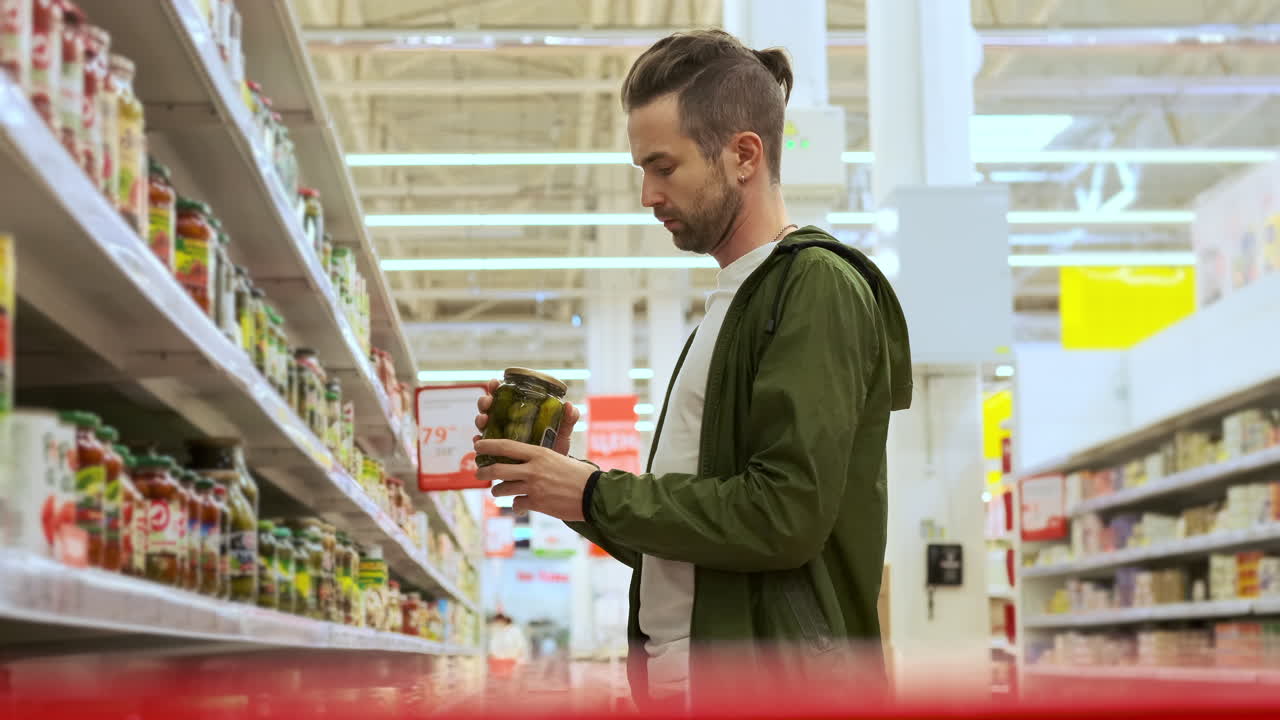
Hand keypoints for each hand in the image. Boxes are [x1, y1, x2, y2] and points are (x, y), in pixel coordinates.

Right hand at [474, 379, 580, 455]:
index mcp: (520, 412)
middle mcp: (506, 421)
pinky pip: (482, 444)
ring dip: (480, 419)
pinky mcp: (495, 451)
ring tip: (483, 421)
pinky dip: (478, 440)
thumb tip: (570, 406)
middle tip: (487, 403)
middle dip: (485, 401)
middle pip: (489, 406)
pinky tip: (478, 440)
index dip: (496, 387)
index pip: (505, 395)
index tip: (495, 383)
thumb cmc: (554, 447)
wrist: (552, 473)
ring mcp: (498, 435)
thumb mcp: (561, 433)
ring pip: (483, 423)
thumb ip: (566, 421)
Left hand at [475, 439, 595, 520]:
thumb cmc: (581, 474)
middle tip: (478, 473)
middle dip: (483, 472)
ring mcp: (533, 487)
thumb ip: (542, 457)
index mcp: (539, 453)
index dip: (488, 446)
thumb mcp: (561, 457)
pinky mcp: (536, 504)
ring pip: (503, 489)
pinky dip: (516, 506)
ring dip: (497, 491)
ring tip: (497, 491)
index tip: (477, 446)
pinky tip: (520, 506)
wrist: (593, 495)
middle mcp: (533, 469)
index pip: (507, 446)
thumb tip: (530, 456)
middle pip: (498, 469)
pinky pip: (517, 504)